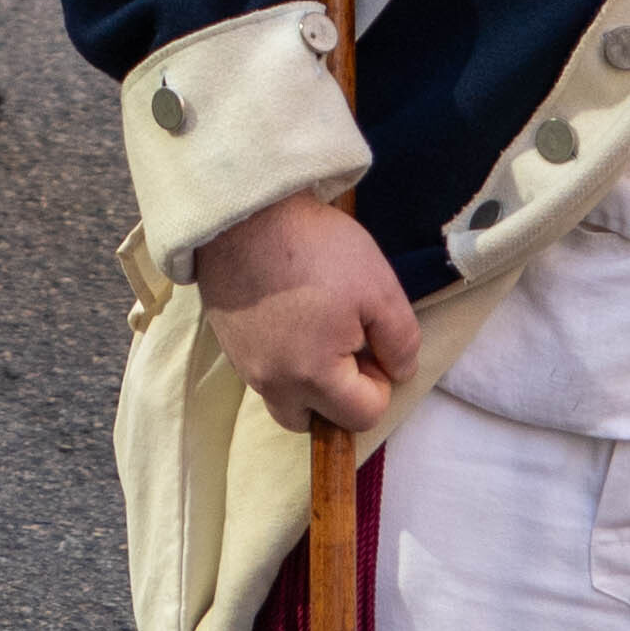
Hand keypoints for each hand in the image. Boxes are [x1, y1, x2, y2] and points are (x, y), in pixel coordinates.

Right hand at [198, 191, 419, 435]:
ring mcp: (244, 366)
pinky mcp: (227, 345)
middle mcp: (272, 384)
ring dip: (309, 378)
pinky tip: (288, 314)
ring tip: (315, 326)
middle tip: (344, 339)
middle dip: (340, 393)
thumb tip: (398, 372)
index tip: (370, 337)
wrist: (245, 211)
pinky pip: (263, 372)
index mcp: (312, 376)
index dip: (380, 380)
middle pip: (317, 419)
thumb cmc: (317, 248)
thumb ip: (401, 342)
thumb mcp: (380, 289)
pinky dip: (282, 358)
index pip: (363, 416)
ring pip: (286, 398)